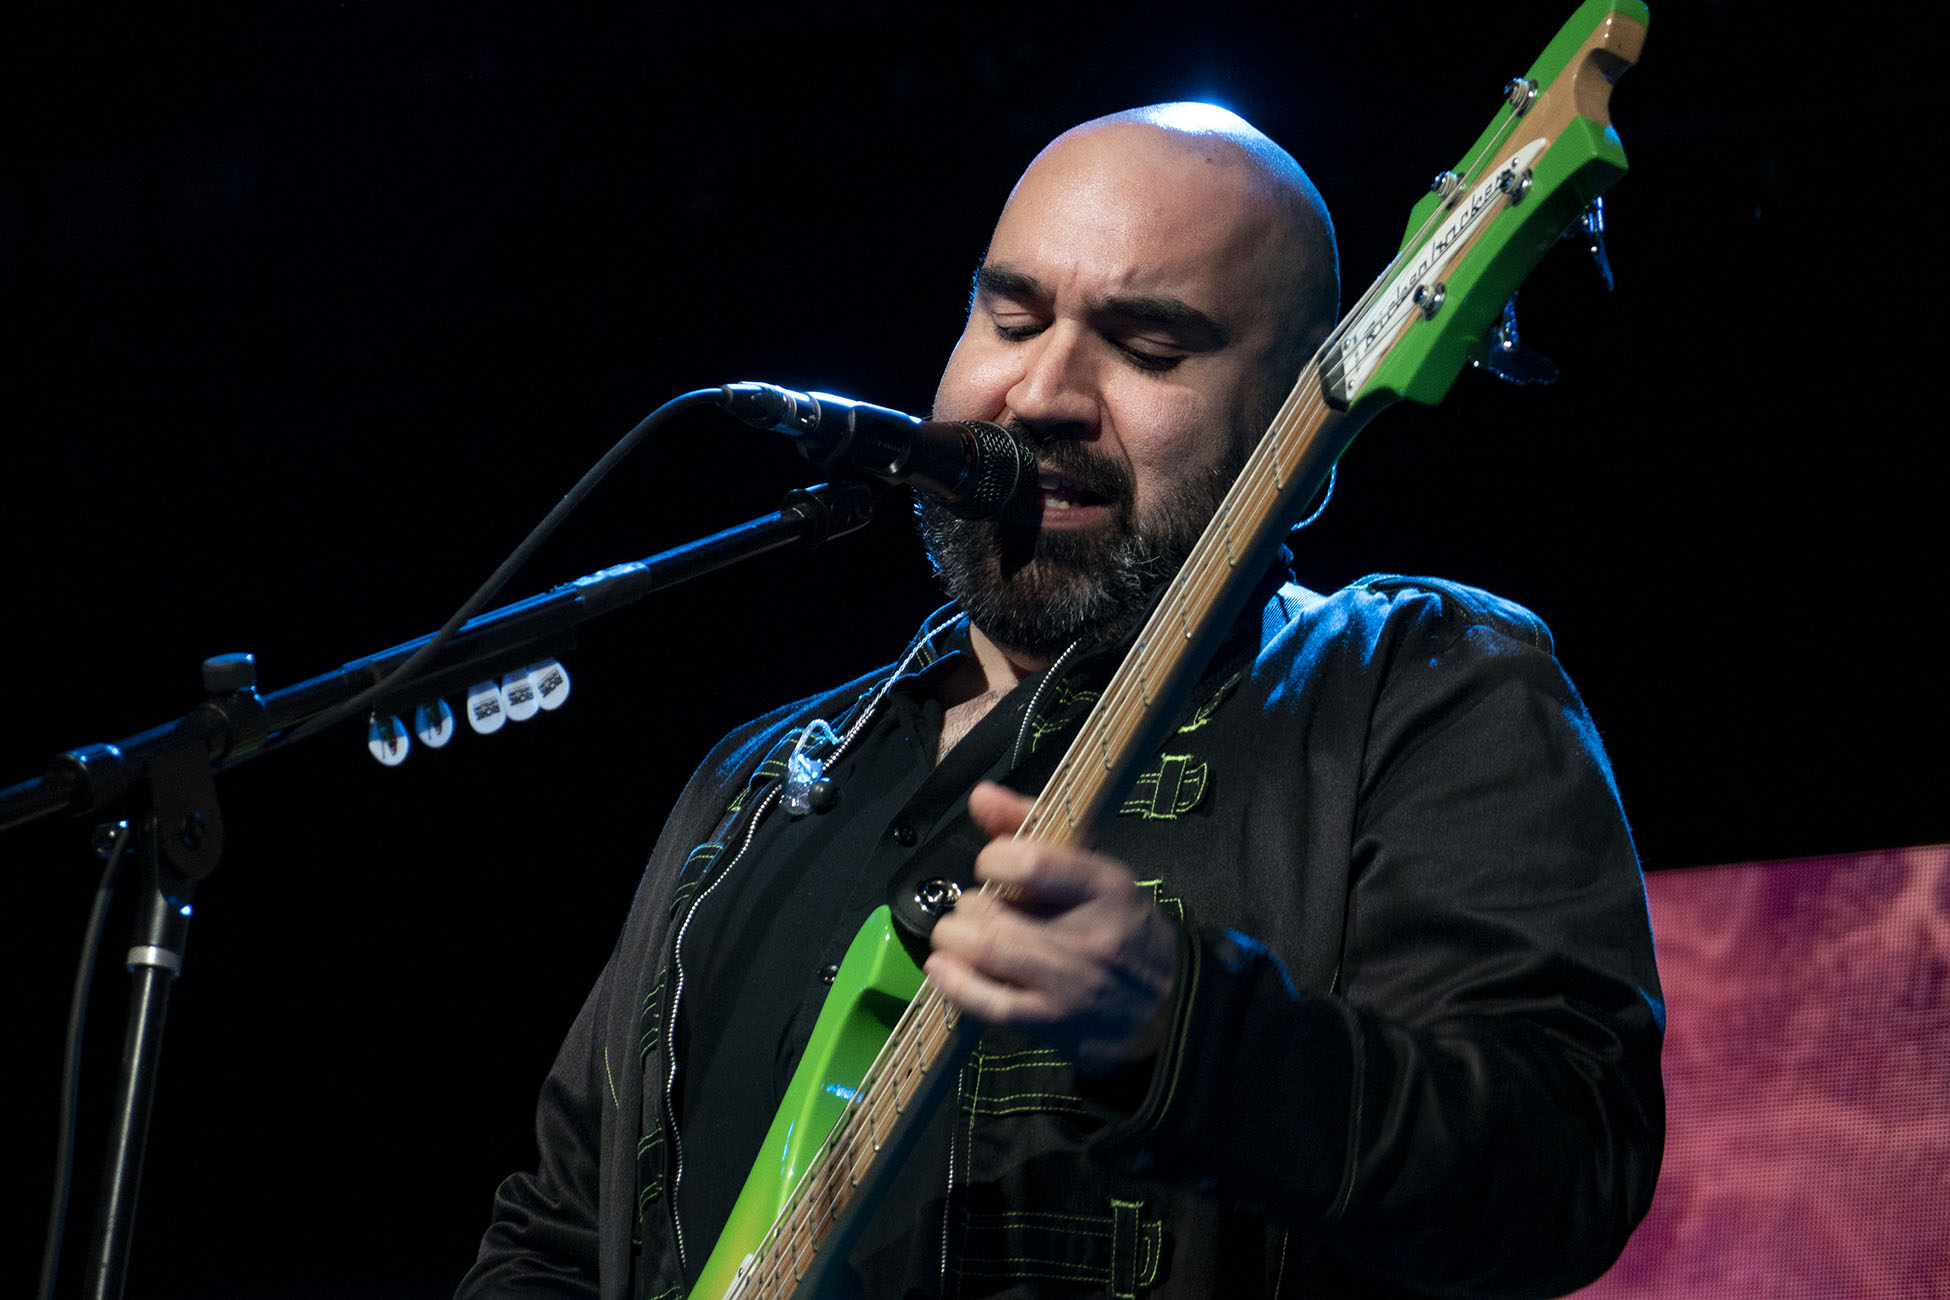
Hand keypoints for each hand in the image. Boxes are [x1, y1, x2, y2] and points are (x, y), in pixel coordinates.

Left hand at [925, 781, 1178, 1073]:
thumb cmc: (1120, 924)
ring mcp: (1071, 984)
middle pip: (998, 914)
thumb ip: (1032, 826)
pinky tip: (944, 968)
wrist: (1164, 1002)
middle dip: (969, 906)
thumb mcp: (1094, 868)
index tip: (992, 867)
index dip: (994, 860)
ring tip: (955, 934)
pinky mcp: (1052, 1021)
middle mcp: (1091, 935)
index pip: (1033, 863)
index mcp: (1106, 886)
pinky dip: (955, 983)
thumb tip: (981, 795)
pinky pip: (990, 1004)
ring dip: (954, 939)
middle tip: (973, 908)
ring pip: (988, 954)